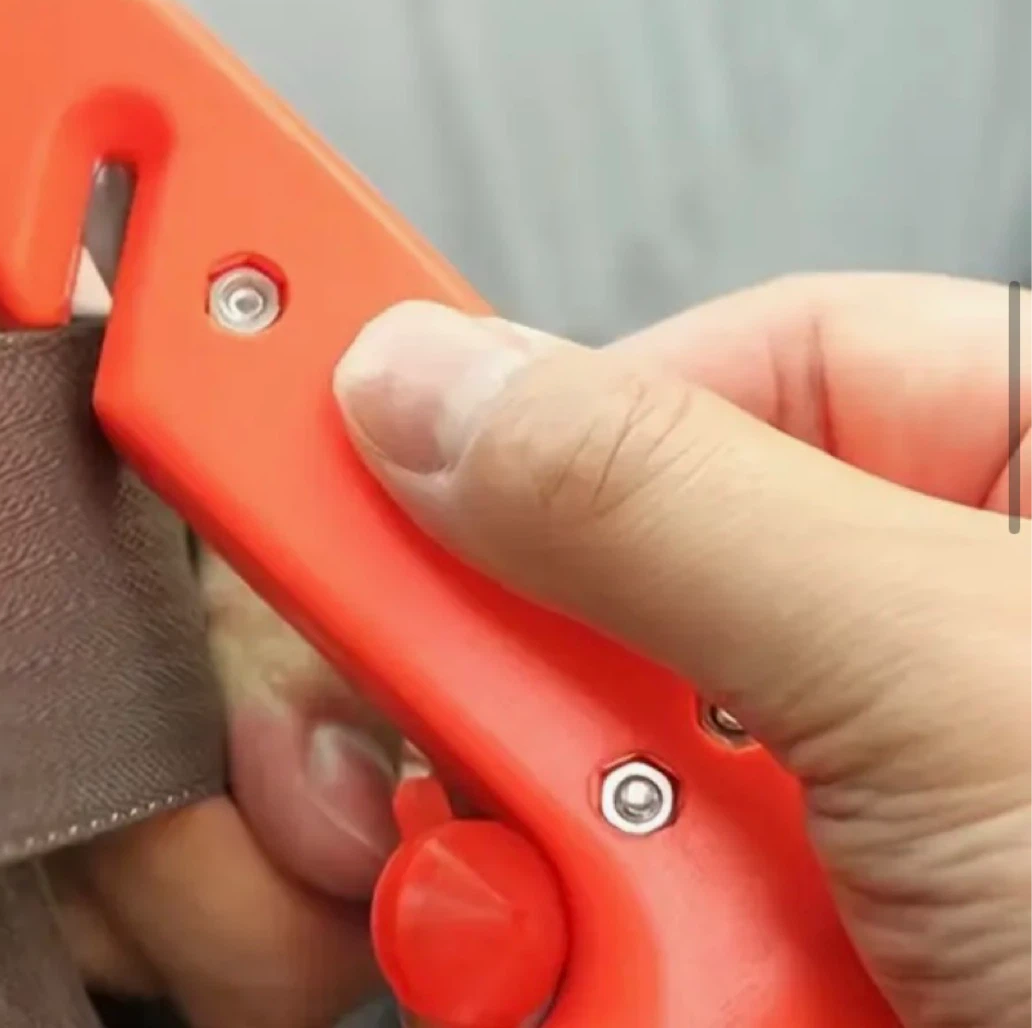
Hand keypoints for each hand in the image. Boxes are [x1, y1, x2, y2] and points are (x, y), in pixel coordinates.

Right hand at [332, 273, 1031, 1027]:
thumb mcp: (950, 679)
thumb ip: (666, 505)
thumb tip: (428, 388)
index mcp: (1017, 476)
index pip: (725, 360)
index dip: (535, 406)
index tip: (359, 444)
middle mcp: (905, 638)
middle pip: (603, 580)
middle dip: (503, 685)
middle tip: (430, 742)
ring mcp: (828, 809)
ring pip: (570, 767)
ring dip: (538, 863)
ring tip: (615, 945)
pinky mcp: (764, 946)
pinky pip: (583, 916)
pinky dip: (552, 965)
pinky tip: (606, 993)